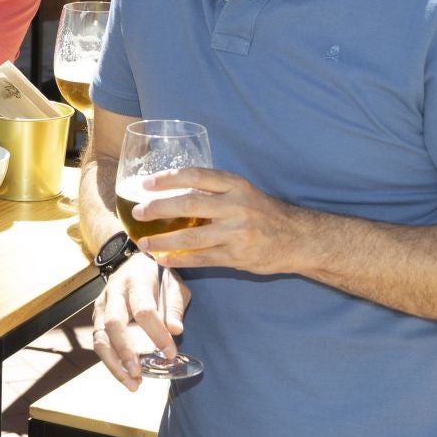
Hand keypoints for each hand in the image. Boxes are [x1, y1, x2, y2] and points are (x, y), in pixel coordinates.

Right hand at [92, 253, 188, 389]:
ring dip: (113, 364)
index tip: (170, 353)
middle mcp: (114, 293)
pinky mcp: (97, 317)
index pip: (144, 310)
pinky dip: (111, 362)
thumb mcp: (173, 283)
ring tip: (132, 384)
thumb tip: (176, 330)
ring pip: (100, 337)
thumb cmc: (157, 275)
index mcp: (136, 282)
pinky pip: (99, 342)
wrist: (132, 262)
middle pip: (113, 324)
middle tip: (139, 374)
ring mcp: (102, 305)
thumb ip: (174, 305)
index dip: (156, 333)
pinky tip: (125, 376)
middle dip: (125, 351)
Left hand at [129, 167, 310, 275]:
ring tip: (143, 243)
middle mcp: (236, 207)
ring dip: (164, 241)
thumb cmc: (263, 213)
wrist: (298, 239)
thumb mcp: (243, 192)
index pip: (197, 176)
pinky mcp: (238, 257)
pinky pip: (203, 259)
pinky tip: (163, 260)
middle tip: (138, 212)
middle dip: (159, 209)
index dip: (169, 178)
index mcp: (236, 185)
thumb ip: (214, 191)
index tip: (146, 183)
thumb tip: (173, 190)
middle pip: (190, 205)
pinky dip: (180, 260)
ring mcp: (237, 233)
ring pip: (192, 237)